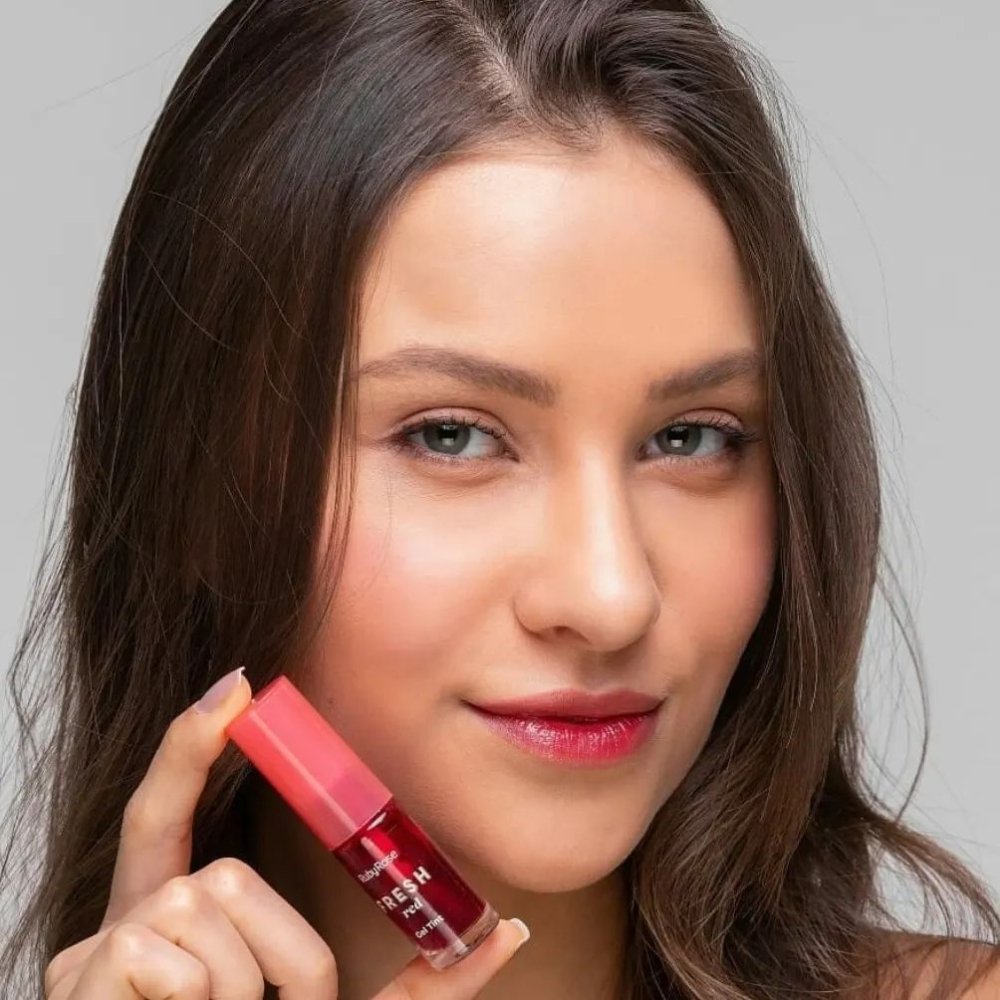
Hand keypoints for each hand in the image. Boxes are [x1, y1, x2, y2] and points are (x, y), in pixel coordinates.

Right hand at [43, 667, 529, 998]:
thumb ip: (427, 978)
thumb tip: (507, 928)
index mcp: (176, 923)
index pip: (167, 816)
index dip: (190, 747)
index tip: (236, 688)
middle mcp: (124, 923)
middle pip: (223, 873)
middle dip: (282, 952)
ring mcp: (94, 955)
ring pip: (208, 907)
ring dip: (253, 989)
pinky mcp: (84, 981)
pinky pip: (175, 958)